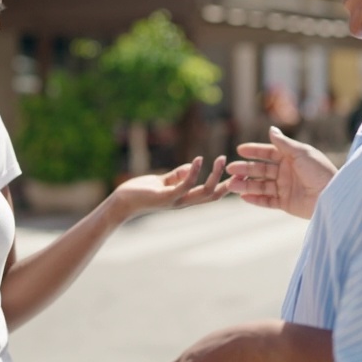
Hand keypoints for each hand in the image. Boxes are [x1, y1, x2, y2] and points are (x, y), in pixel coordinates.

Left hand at [110, 156, 229, 220]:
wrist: (122, 202)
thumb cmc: (141, 191)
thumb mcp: (163, 180)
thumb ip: (179, 174)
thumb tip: (194, 166)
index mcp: (185, 199)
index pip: (211, 195)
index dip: (226, 187)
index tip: (239, 175)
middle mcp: (184, 202)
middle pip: (213, 195)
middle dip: (228, 183)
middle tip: (238, 169)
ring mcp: (176, 201)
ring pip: (204, 191)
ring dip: (215, 174)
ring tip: (222, 159)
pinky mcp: (166, 197)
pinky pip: (186, 184)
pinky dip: (195, 171)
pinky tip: (200, 159)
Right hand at [226, 126, 335, 218]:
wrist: (331, 196)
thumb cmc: (320, 171)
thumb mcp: (301, 153)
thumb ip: (284, 143)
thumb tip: (271, 129)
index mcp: (291, 158)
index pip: (268, 153)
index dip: (254, 151)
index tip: (239, 150)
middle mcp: (286, 172)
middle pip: (261, 170)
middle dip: (245, 169)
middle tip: (230, 169)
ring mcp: (286, 188)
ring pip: (261, 186)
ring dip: (246, 185)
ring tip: (231, 185)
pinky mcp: (286, 204)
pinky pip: (268, 201)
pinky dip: (256, 199)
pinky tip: (243, 197)